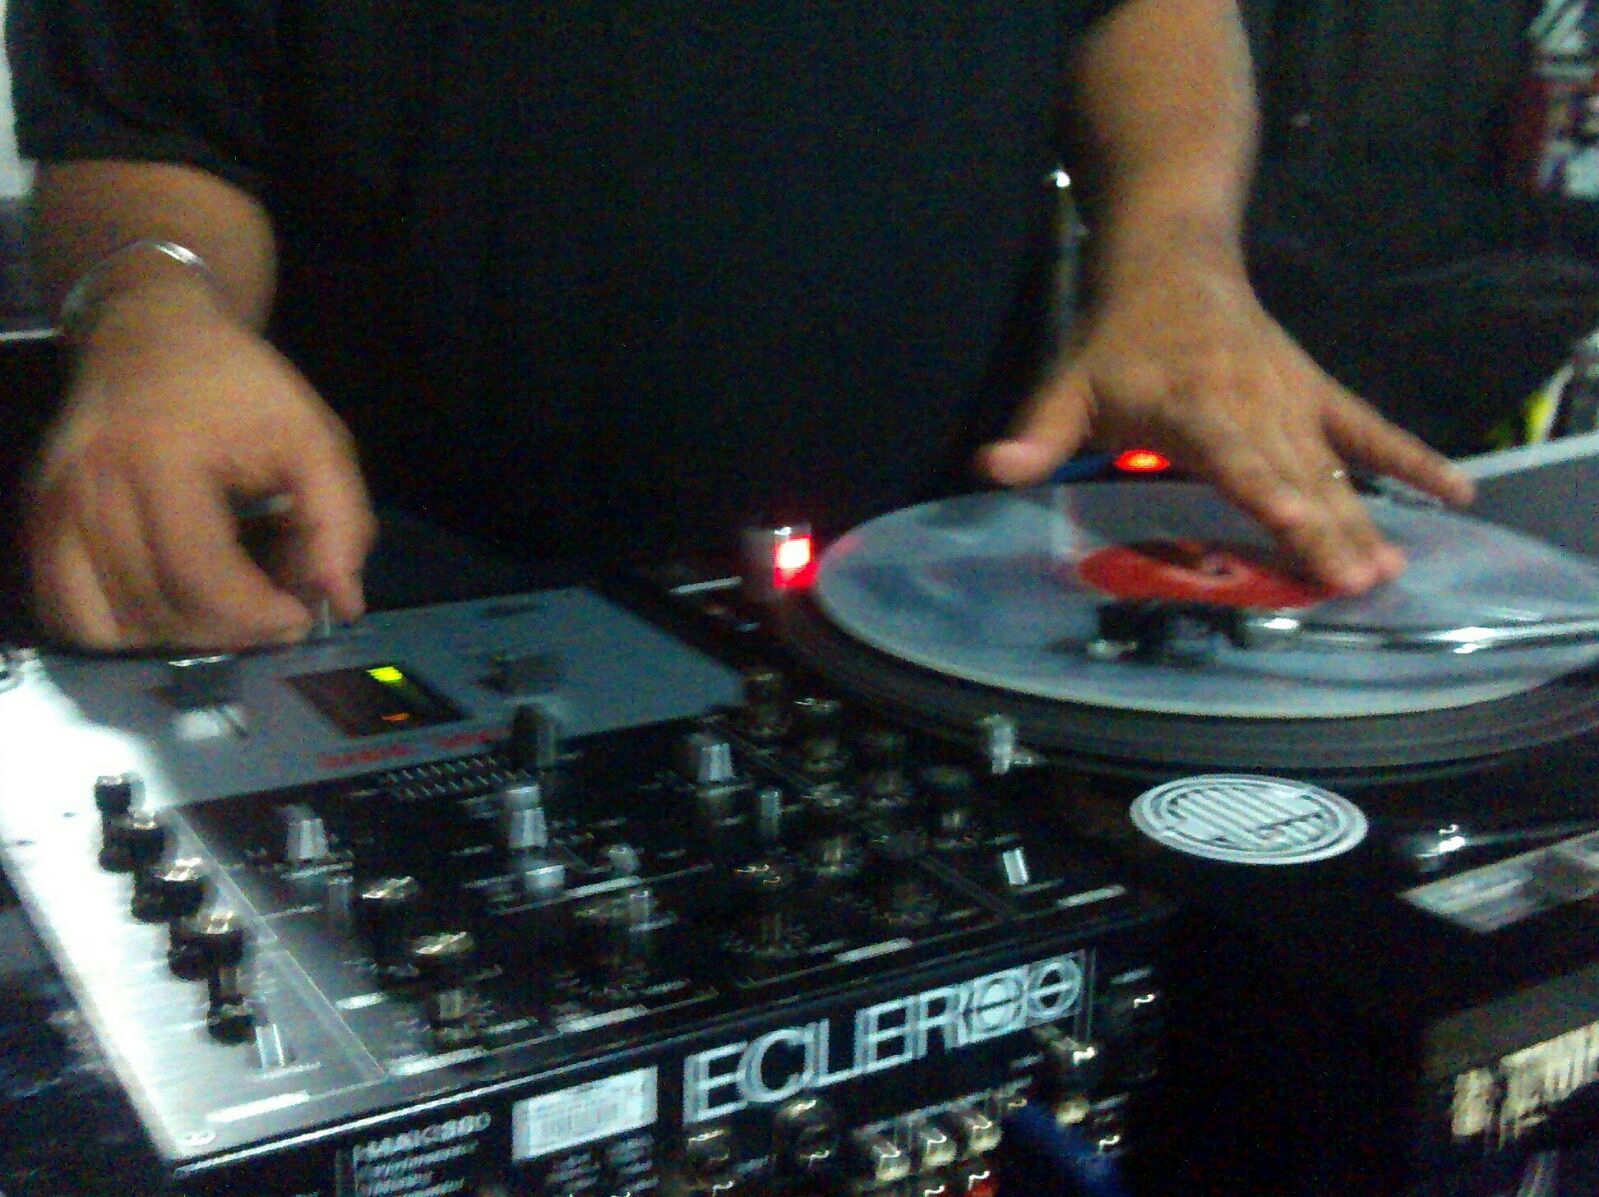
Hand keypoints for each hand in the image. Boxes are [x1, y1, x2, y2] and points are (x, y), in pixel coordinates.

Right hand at [24, 283, 377, 650]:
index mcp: (160, 460)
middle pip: (159, 611)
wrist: (150, 331)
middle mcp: (91, 488)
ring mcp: (53, 510)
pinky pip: (70, 614)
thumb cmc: (238, 384)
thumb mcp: (314, 435)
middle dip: (231, 630)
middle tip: (270, 607)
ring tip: (226, 604)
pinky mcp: (39, 524)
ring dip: (182, 637)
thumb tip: (343, 603)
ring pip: (113, 627)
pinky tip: (172, 606)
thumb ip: (339, 520)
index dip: (259, 617)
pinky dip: (124, 631)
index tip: (299, 613)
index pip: (202, 578)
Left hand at [978, 251, 1473, 593]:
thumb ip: (1039, 432)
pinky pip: (1371, 430)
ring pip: (1334, 465)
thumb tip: (995, 469)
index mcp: (1194, 407)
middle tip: (1357, 583)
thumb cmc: (1119, 337)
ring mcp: (1294, 400)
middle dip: (1326, 529)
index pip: (1237, 457)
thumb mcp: (1069, 383)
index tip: (1298, 529)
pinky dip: (1412, 460)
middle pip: (1295, 473)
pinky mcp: (1317, 392)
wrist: (1176, 260)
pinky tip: (1458, 494)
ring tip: (1392, 568)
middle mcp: (1254, 405)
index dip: (1268, 494)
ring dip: (1365, 516)